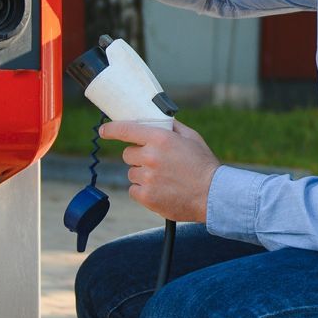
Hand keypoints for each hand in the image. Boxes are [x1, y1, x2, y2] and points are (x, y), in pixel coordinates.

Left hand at [101, 120, 220, 222]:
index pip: (126, 130)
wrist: (214, 195)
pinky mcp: (146, 196)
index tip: (104, 131)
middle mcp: (150, 156)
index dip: (112, 129)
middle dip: (138, 157)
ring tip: (163, 179)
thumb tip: (158, 121)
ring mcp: (147, 178)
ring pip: (131, 173)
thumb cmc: (205, 166)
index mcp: (160, 138)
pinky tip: (160, 190)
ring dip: (142, 175)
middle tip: (156, 163)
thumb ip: (172, 128)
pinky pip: (134, 190)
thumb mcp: (192, 138)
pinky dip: (143, 191)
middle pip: (127, 154)